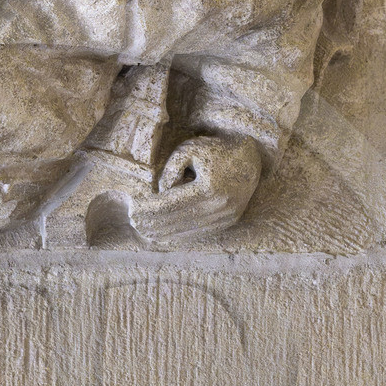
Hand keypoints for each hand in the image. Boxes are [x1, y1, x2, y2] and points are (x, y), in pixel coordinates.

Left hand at [128, 135, 262, 247]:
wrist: (251, 159)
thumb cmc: (216, 151)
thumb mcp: (190, 150)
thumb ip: (171, 170)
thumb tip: (160, 193)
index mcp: (210, 188)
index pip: (172, 203)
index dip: (151, 209)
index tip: (134, 211)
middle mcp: (220, 206)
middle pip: (179, 220)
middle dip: (155, 224)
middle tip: (135, 225)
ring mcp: (226, 217)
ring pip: (189, 230)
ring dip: (166, 233)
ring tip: (147, 233)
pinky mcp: (229, 222)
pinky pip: (200, 232)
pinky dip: (181, 234)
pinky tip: (165, 235)